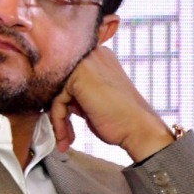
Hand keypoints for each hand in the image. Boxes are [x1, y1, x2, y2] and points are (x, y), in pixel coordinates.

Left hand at [49, 46, 173, 161]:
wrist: (138, 128)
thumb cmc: (120, 118)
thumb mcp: (94, 98)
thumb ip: (76, 91)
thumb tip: (54, 97)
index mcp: (99, 57)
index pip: (66, 77)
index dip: (63, 102)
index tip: (64, 123)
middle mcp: (92, 55)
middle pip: (58, 83)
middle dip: (58, 111)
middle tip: (64, 132)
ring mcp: (85, 63)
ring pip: (56, 93)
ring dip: (59, 120)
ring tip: (65, 139)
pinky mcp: (78, 76)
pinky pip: (57, 101)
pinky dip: (59, 122)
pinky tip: (66, 138)